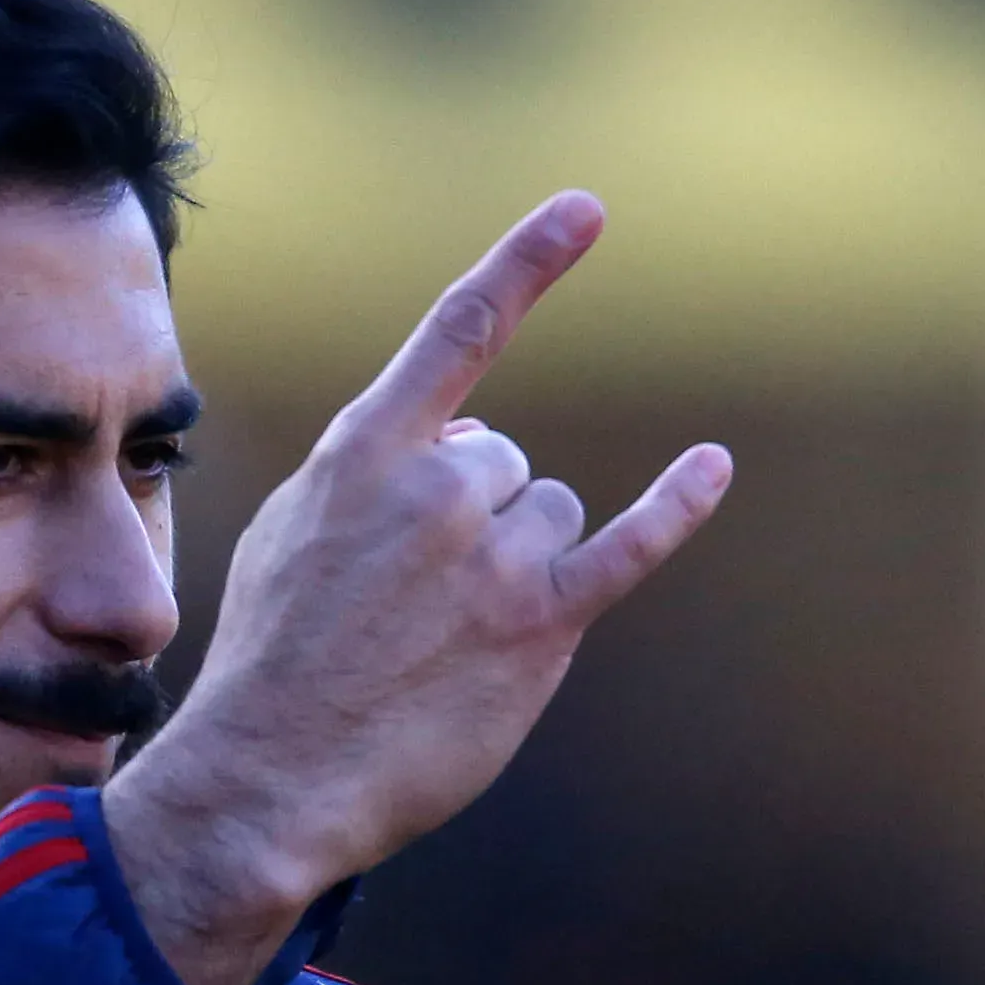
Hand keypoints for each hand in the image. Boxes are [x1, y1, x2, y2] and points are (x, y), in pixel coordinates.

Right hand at [103, 193, 732, 984]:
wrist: (273, 775)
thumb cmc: (277, 659)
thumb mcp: (294, 531)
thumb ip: (372, 469)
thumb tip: (460, 438)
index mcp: (365, 449)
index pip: (461, 329)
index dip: (529, 263)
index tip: (587, 210)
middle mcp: (435, 485)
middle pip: (506, 460)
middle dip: (475, 517)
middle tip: (412, 601)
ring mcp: (490, 556)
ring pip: (551, 513)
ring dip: (519, 563)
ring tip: (448, 635)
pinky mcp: (537, 626)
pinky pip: (626, 548)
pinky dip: (675, 507)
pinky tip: (712, 466)